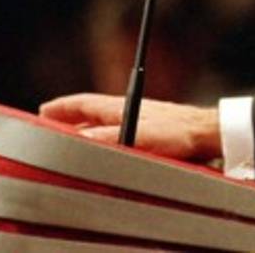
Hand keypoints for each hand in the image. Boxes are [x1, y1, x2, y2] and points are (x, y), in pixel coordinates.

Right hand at [39, 93, 221, 160]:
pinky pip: (119, 134)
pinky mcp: (151, 132)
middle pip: (91, 113)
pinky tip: (106, 152)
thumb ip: (111, 137)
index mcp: (122, 106)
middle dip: (70, 120)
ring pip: (104, 124)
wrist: (210, 134)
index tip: (43, 112)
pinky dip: (105, 141)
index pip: (84, 103)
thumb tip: (80, 138)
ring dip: (86, 131)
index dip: (62, 107)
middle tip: (51, 128)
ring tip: (72, 141)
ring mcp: (141, 119)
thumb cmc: (180, 132)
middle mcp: (130, 109)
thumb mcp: (141, 135)